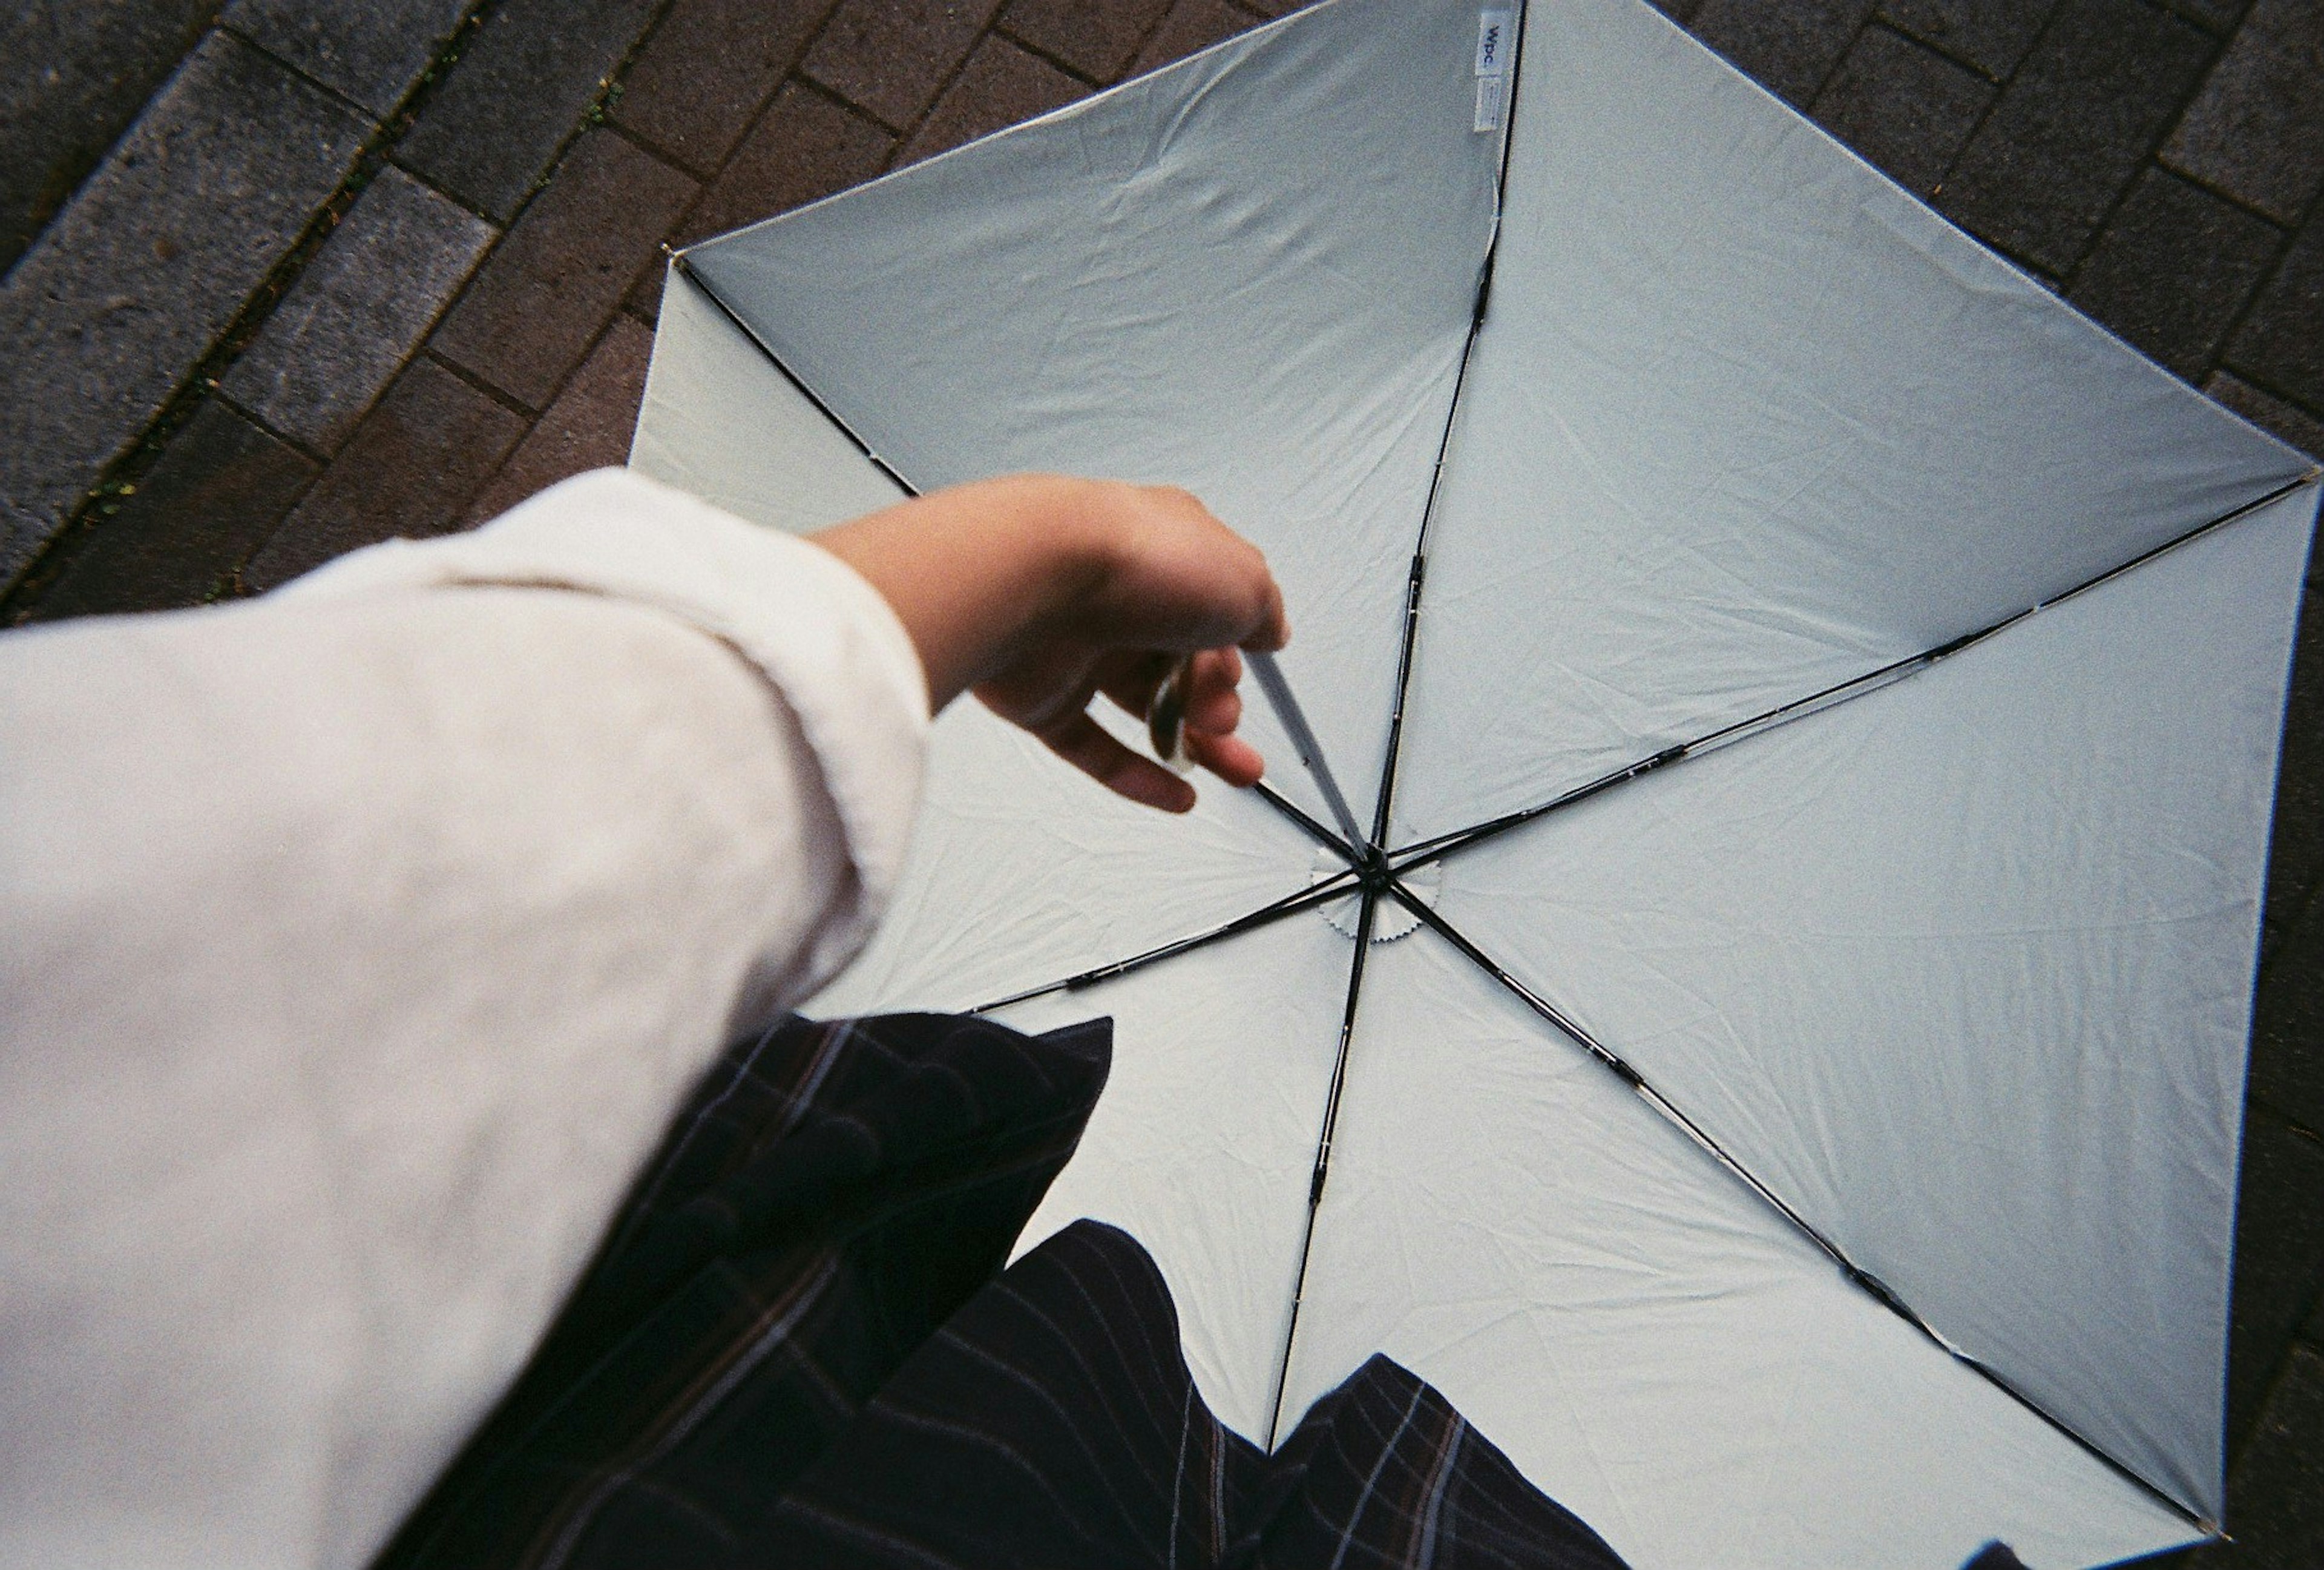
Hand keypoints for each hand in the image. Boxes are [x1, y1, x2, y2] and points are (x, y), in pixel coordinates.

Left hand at [810, 476, 1286, 811]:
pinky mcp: (1042, 695)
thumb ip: (1264, 611)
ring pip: (1142, 706)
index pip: (1212, 604)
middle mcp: (1120, 594)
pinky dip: (1136, 775)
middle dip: (1218, 700)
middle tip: (1226, 717)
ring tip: (1230, 768)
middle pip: (1180, 663)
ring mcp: (1077, 645)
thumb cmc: (1135, 560)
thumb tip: (1270, 631)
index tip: (1256, 671)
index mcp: (1166, 550)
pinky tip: (1177, 794)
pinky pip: (1092, 745)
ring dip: (1193, 742)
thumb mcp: (1243, 581)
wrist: (1032, 579)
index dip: (1239, 646)